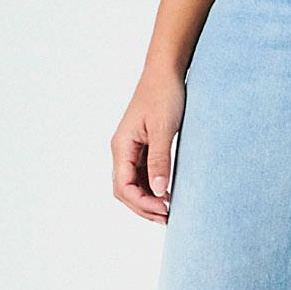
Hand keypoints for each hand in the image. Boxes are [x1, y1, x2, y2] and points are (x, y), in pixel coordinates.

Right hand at [111, 62, 186, 221]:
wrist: (166, 71)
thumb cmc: (164, 95)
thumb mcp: (164, 129)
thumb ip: (160, 161)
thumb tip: (157, 192)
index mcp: (121, 146)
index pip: (123, 187)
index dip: (142, 203)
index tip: (164, 210)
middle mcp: (122, 150)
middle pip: (125, 190)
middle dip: (143, 207)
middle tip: (168, 218)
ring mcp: (131, 148)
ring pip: (133, 183)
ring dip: (148, 199)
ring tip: (169, 210)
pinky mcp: (143, 145)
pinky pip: (142, 173)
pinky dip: (152, 186)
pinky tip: (167, 192)